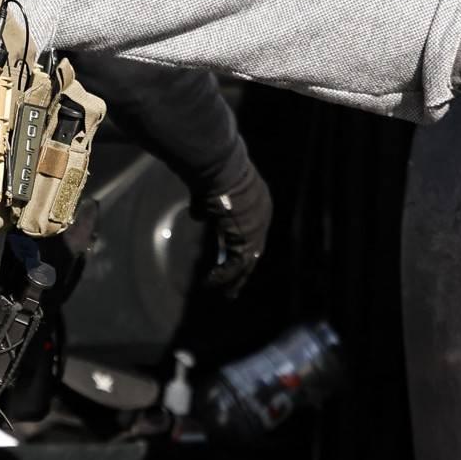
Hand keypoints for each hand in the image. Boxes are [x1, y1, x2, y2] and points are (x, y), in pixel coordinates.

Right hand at [191, 162, 272, 297]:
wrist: (219, 165)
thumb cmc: (213, 170)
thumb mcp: (208, 189)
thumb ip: (205, 205)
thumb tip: (198, 216)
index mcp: (258, 201)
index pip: (252, 230)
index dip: (243, 246)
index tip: (233, 258)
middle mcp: (262, 216)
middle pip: (254, 250)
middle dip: (245, 269)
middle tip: (235, 287)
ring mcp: (257, 229)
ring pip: (247, 262)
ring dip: (235, 280)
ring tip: (226, 295)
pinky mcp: (246, 239)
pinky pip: (235, 265)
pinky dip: (222, 276)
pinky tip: (209, 282)